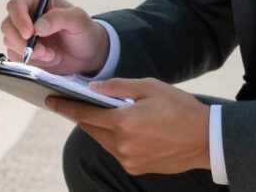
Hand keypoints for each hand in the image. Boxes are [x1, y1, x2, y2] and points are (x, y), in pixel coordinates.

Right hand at [0, 0, 108, 74]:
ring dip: (28, 51)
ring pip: (9, 41)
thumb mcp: (78, 19)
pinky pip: (15, 55)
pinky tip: (47, 58)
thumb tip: (38, 26)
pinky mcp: (22, 50)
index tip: (29, 33)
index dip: (19, 18)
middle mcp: (25, 14)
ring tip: (50, 54)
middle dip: (20, 40)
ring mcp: (21, 33)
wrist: (86, 54)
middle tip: (39, 50)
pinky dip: (30, 60)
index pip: (17, 4)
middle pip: (7, 24)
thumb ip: (59, 17)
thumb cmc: (83, 31)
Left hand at [46, 78, 210, 175]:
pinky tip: (122, 128)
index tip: (49, 100)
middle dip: (82, 116)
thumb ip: (118, 87)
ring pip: (103, 141)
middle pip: (91, 129)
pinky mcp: (137, 167)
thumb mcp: (149, 87)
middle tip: (75, 102)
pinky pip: (117, 151)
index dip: (65, 107)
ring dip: (99, 128)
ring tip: (100, 113)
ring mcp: (129, 159)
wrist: (206, 139)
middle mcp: (122, 145)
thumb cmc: (180, 108)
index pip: (84, 114)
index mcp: (124, 122)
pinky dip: (114, 139)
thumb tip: (92, 89)